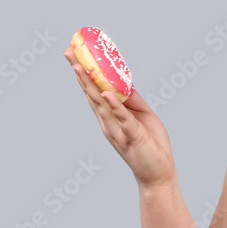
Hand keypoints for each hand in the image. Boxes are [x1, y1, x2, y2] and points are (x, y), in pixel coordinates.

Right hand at [64, 47, 175, 188]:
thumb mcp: (141, 115)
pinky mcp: (132, 136)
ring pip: (101, 104)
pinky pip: (123, 119)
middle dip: (80, 73)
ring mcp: (117, 130)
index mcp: (110, 116)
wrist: (158, 174)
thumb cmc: (150, 145)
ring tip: (80, 67)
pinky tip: (106, 94)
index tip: (74, 53)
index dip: (85, 72)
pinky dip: (114, 106)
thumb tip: (124, 81)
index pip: (94, 90)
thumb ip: (131, 100)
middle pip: (91, 93)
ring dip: (91, 85)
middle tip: (68, 52)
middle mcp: (108, 122)